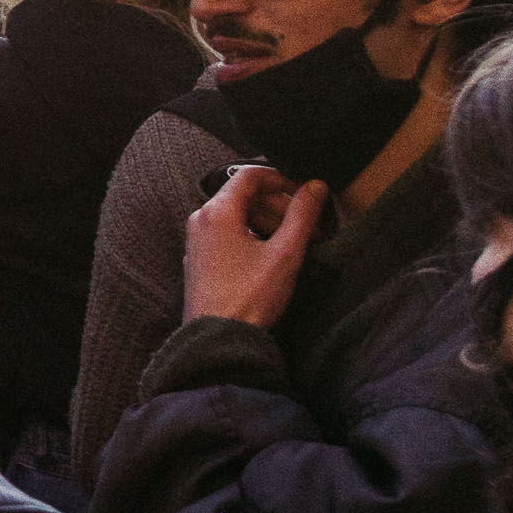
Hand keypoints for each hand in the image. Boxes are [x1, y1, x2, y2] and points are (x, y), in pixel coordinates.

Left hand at [183, 165, 326, 327]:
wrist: (219, 338)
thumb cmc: (251, 296)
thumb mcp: (285, 253)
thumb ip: (302, 215)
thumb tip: (316, 187)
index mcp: (217, 212)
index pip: (249, 175)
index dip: (281, 179)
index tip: (305, 195)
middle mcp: (200, 220)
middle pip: (243, 195)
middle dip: (278, 206)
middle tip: (307, 225)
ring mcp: (197, 240)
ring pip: (237, 216)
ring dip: (268, 222)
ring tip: (296, 243)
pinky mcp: (200, 259)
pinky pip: (228, 234)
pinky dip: (252, 236)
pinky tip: (274, 257)